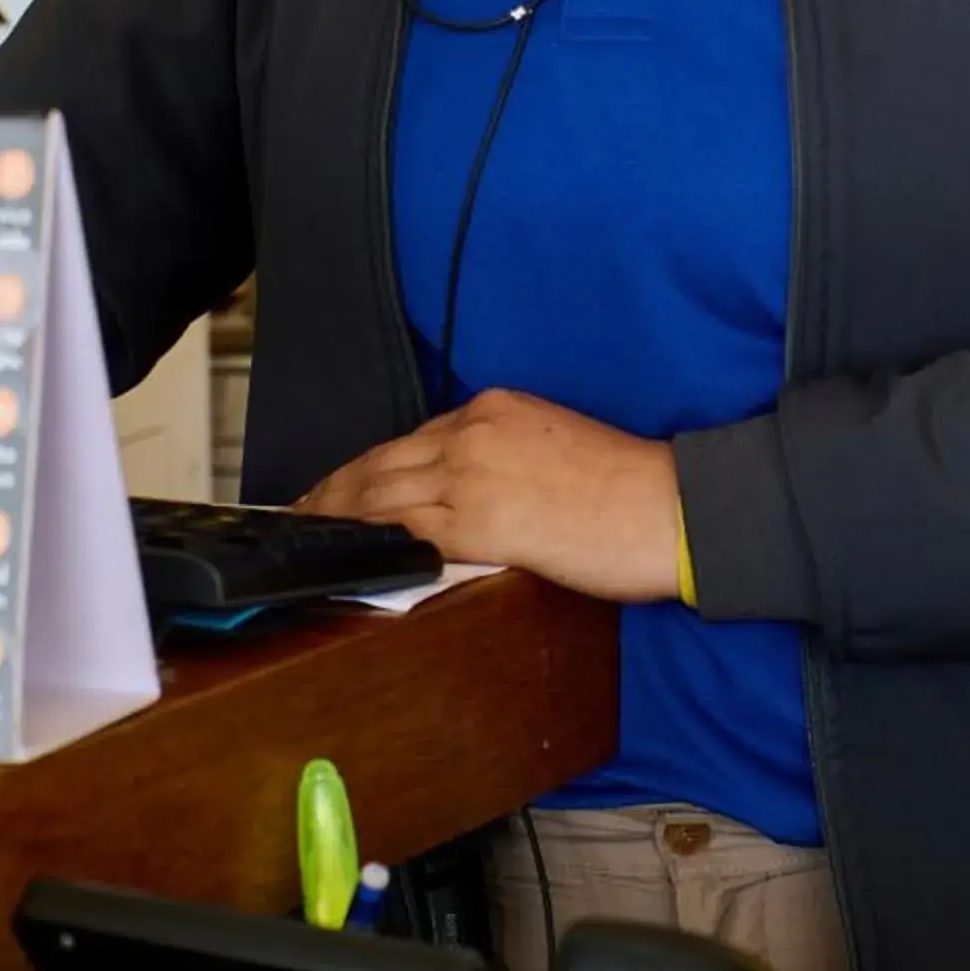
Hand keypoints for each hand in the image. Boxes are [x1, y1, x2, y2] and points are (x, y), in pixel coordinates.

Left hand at [296, 389, 683, 604]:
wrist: (673, 507)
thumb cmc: (630, 490)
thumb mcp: (557, 449)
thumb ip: (504, 461)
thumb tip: (468, 499)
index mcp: (494, 410)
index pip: (410, 442)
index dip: (364, 469)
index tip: (338, 489)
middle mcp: (473, 432)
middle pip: (380, 464)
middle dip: (332, 493)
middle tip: (296, 516)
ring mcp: (472, 474)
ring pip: (378, 496)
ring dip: (333, 520)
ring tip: (304, 540)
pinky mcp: (479, 521)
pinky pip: (403, 534)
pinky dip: (364, 545)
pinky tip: (342, 560)